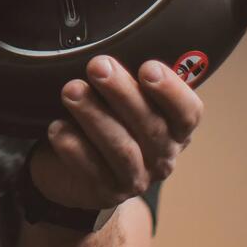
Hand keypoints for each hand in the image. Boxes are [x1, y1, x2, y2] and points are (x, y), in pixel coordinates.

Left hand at [29, 55, 202, 210]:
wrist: (73, 171)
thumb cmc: (106, 121)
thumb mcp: (123, 99)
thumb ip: (128, 79)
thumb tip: (110, 53)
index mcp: (175, 129)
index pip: (189, 112)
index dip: (172, 91)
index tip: (147, 67)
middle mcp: (162, 156)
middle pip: (151, 126)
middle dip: (122, 93)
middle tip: (98, 66)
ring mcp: (135, 178)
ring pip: (122, 149)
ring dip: (96, 116)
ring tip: (71, 91)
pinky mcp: (105, 192)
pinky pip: (91, 170)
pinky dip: (74, 147)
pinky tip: (57, 127)